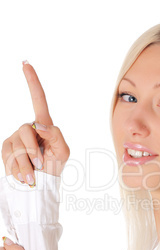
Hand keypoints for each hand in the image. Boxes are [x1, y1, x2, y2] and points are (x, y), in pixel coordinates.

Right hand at [2, 62, 69, 184]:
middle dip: (32, 150)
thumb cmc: (54, 167)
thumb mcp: (62, 152)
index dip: (32, 82)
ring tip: (33, 174)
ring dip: (26, 163)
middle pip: (26, 130)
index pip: (38, 100)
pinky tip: (24, 175)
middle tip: (40, 164)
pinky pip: (8, 156)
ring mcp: (15, 138)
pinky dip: (18, 168)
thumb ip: (56, 135)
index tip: (25, 63)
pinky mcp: (6, 149)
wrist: (39, 186)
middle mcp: (29, 129)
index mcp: (44, 126)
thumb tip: (38, 125)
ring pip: (16, 145)